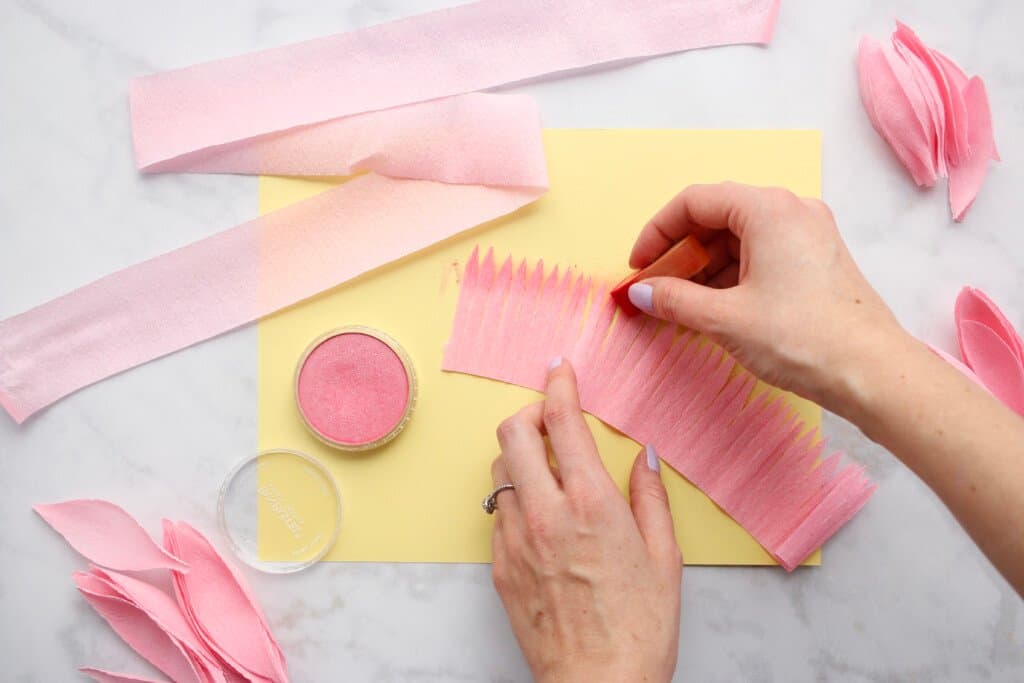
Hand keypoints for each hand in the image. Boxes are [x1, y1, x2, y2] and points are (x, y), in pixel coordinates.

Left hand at [490, 359, 681, 682]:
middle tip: (550, 417)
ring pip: (499, 471)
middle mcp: (545, 514)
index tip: (560, 369)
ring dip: (519, 457)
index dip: (559, 384)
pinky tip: (541, 515)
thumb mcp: (664, 557)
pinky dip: (515, 499)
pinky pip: (498, 513)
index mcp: (591, 504)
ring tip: (548, 469)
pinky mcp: (500, 567)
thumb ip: (650, 497)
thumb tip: (643, 457)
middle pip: (512, 433)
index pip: (562, 421)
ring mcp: (515, 540)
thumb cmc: (639, 629)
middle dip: (529, 412)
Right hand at [627, 182, 907, 412]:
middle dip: (680, 251)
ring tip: (680, 304)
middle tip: (655, 287)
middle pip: (717, 216)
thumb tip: (640, 292)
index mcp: (768, 209)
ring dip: (703, 267)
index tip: (639, 266)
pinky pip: (761, 255)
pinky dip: (730, 276)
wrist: (873, 373)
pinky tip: (714, 308)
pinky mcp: (817, 262)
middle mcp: (792, 210)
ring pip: (739, 238)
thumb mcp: (725, 319)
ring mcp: (809, 235)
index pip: (694, 201)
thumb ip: (674, 299)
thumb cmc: (802, 338)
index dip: (657, 232)